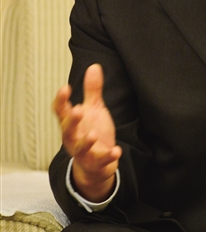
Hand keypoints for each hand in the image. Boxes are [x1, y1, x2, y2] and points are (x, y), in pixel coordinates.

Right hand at [53, 63, 121, 201]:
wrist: (96, 165)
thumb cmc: (92, 133)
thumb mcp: (93, 110)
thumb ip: (92, 91)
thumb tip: (94, 66)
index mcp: (71, 123)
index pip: (61, 111)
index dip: (61, 100)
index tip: (65, 88)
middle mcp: (73, 138)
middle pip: (67, 129)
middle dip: (72, 120)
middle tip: (77, 109)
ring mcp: (83, 152)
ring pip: (80, 148)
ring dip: (86, 142)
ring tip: (93, 134)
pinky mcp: (95, 164)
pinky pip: (100, 161)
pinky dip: (108, 157)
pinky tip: (117, 150)